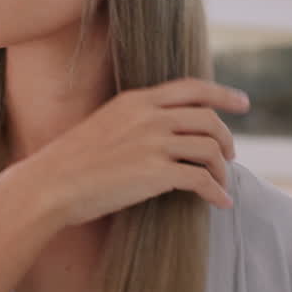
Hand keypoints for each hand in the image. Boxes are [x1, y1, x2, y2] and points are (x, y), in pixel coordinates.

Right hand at [23, 78, 250, 228]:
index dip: (223, 94)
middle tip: (229, 155)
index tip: (243, 103)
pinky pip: (202, 180)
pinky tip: (219, 203)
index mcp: (135, 100)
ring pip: (210, 149)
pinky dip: (217, 192)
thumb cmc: (69, 162)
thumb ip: (134, 120)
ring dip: (222, 169)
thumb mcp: (102, 124)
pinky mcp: (156, 174)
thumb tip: (163, 131)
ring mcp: (153, 144)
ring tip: (220, 182)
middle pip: (208, 119)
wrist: (49, 186)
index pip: (192, 87)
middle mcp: (148, 117)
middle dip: (226, 138)